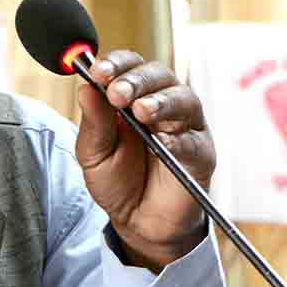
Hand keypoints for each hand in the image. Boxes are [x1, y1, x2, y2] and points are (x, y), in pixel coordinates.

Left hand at [75, 50, 214, 271]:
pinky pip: (194, 141)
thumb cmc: (118, 181)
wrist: (138, 222)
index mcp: (133, 96)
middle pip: (159, 75)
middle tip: (117, 93)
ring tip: (141, 111)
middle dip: (136, 80)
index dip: (116, 64)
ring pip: (183, 99)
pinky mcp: (201, 154)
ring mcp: (185, 126)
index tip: (98, 72)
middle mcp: (163, 104)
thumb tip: (85, 88)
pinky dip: (179, 139)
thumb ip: (93, 123)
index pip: (129, 66)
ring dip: (161, 102)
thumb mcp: (94, 153)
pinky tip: (163, 142)